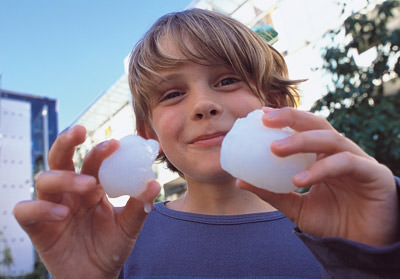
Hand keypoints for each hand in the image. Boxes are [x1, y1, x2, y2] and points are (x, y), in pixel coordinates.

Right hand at [13, 126, 159, 278]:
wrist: (97, 275)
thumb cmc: (111, 246)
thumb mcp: (129, 226)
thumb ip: (139, 205)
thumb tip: (154, 182)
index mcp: (91, 186)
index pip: (91, 161)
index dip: (100, 149)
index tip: (116, 143)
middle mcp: (69, 191)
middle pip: (59, 158)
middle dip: (66, 141)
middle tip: (80, 131)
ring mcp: (52, 206)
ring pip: (44, 180)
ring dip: (65, 178)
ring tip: (88, 186)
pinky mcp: (37, 227)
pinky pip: (26, 210)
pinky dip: (41, 207)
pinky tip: (62, 213)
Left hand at [238, 107, 398, 246]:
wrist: (363, 248)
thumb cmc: (333, 223)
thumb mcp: (296, 208)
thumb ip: (273, 193)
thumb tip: (240, 181)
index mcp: (324, 157)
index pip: (304, 129)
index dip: (284, 119)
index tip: (260, 114)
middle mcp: (341, 153)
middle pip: (318, 124)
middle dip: (292, 118)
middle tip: (266, 119)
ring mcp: (359, 161)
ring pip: (331, 139)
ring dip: (302, 141)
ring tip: (275, 149)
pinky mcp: (374, 174)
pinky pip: (346, 163)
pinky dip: (321, 168)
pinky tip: (299, 179)